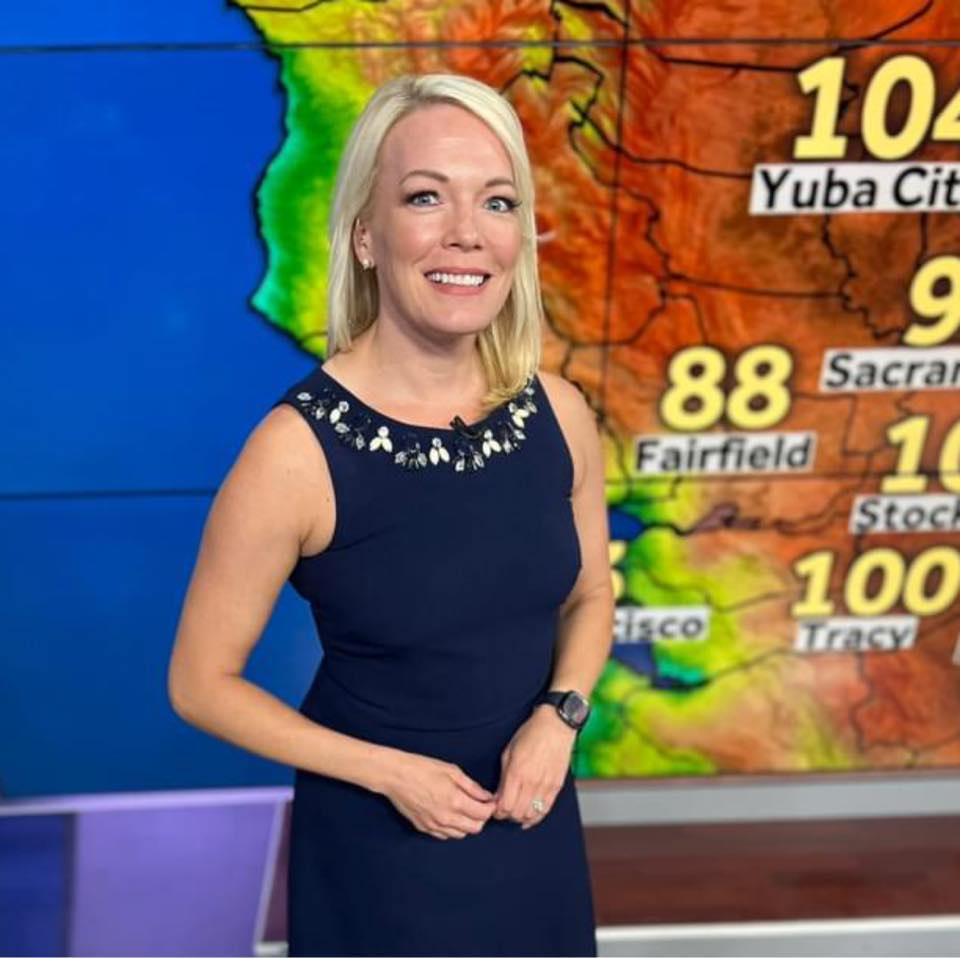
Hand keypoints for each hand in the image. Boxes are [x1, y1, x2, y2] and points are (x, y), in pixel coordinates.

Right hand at [381, 751, 496, 839]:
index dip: (490, 808)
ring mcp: (434, 825)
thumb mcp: (451, 771)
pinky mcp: (424, 828)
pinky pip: (445, 835)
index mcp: (455, 801)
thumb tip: (486, 796)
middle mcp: (446, 818)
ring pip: (460, 834)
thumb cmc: (423, 768)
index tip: (491, 801)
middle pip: (475, 828)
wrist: (395, 775)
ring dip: (467, 824)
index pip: (483, 814)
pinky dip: (452, 828)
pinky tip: (450, 814)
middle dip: (481, 817)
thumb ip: (471, 786)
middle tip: (480, 805)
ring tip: (464, 809)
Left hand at [492, 706, 576, 829]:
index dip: (497, 811)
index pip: (504, 805)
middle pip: (516, 814)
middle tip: (503, 810)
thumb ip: (503, 777)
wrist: (556, 726)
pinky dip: (535, 817)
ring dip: (520, 817)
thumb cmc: (530, 734)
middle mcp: (532, 782)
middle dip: (507, 815)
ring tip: (516, 811)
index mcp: (517, 772)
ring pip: (530, 815)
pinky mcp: (556, 787)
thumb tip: (498, 796)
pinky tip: (529, 816)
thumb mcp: (509, 751)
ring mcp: (546, 786)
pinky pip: (545, 810)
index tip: (494, 808)